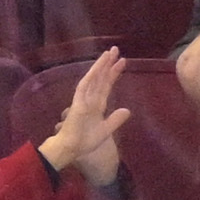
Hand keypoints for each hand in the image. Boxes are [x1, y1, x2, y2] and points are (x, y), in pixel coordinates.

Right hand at [40, 45, 132, 184]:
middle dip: (108, 64)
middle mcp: (90, 99)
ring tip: (109, 53)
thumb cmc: (84, 141)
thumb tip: (128, 110)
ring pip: (93, 79)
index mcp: (97, 105)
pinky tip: (97, 68)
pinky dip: (90, 78)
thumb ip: (115, 120)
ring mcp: (83, 100)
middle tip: (116, 49)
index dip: (113, 73)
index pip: (106, 85)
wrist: (71, 149)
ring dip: (100, 66)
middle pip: (101, 78)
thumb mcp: (105, 131)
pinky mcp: (77, 104)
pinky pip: (84, 88)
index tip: (122, 61)